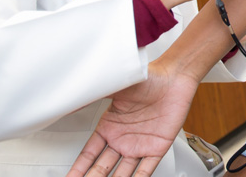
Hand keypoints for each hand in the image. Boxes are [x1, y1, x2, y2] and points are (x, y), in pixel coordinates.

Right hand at [65, 60, 198, 176]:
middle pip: (102, 167)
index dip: (79, 167)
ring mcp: (139, 145)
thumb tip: (71, 97)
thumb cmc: (149, 78)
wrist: (175, 78)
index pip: (89, 154)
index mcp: (110, 126)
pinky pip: (145, 171)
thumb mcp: (115, 87)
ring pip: (121, 173)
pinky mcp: (156, 149)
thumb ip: (93, 94)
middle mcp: (123, 138)